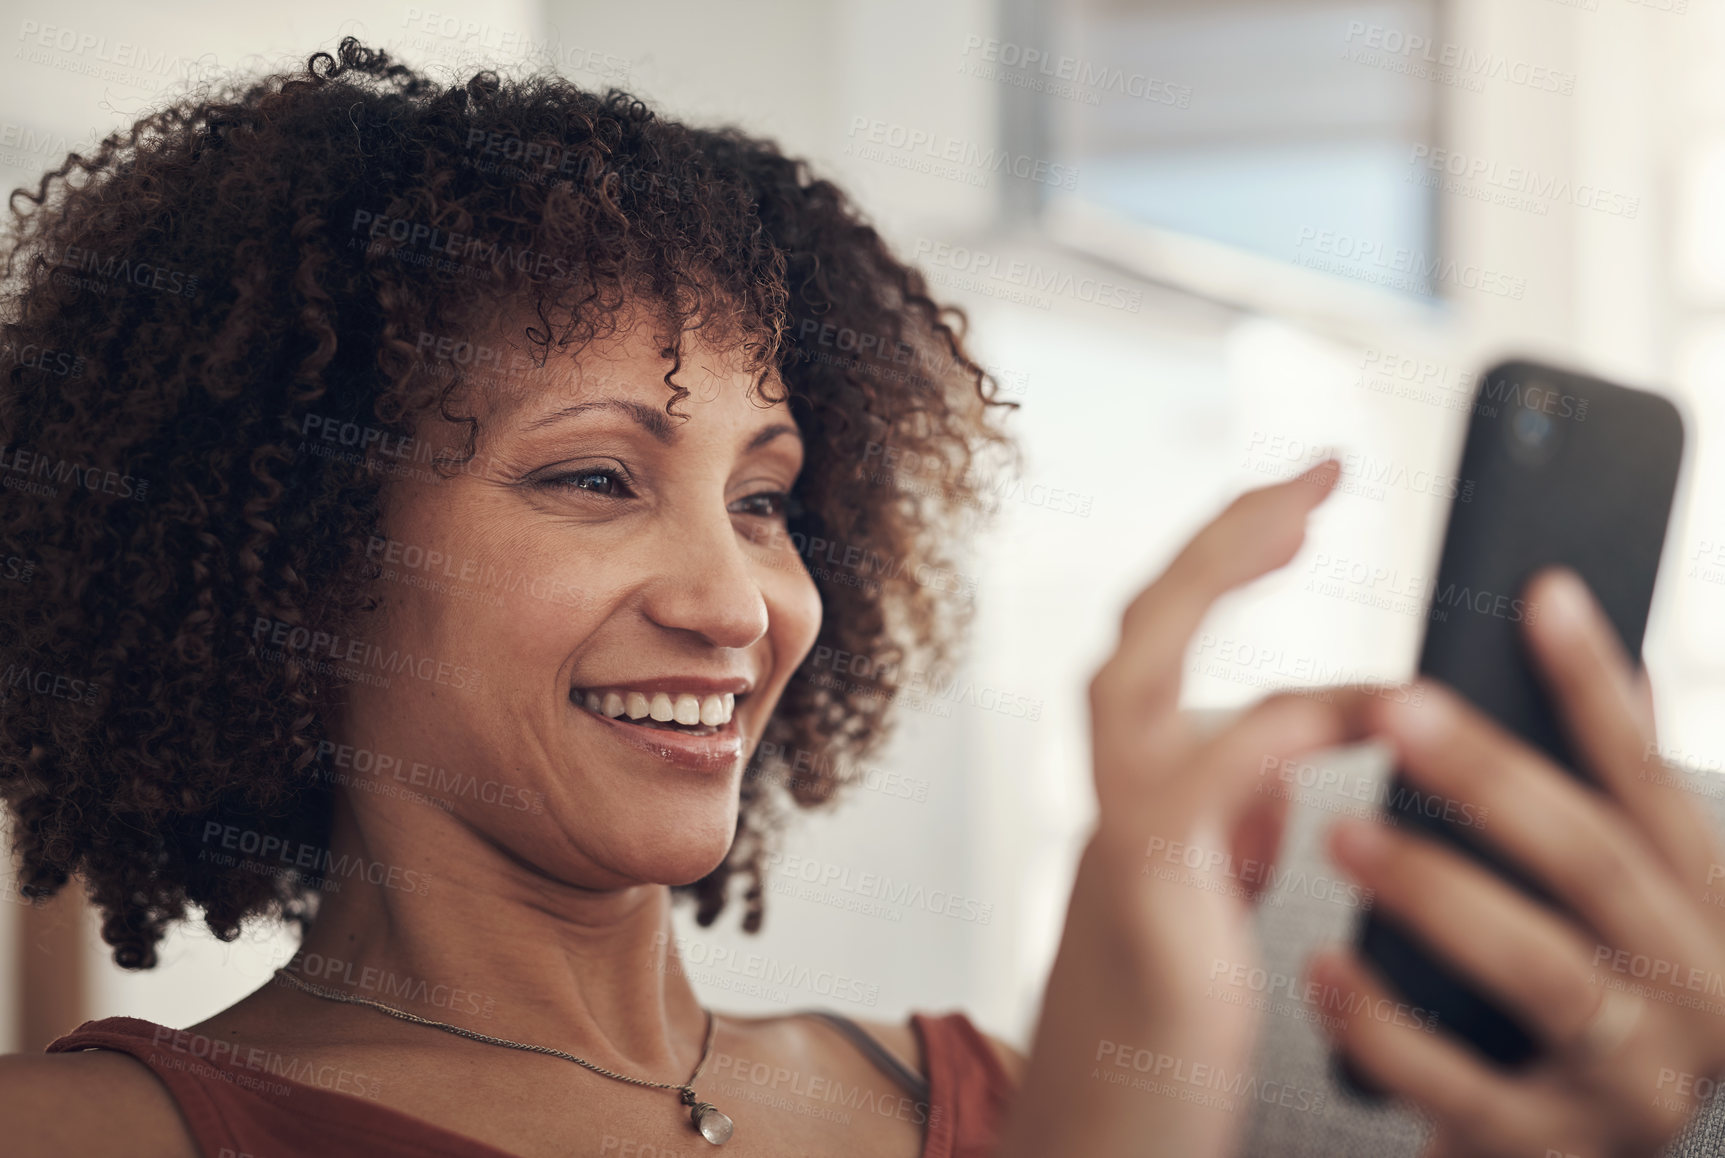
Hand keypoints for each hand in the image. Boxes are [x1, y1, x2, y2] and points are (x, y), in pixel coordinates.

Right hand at [997, 459, 1367, 1157]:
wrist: (1102, 1125)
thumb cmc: (1159, 1019)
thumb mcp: (1208, 889)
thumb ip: (1229, 813)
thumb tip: (1277, 759)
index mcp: (1141, 783)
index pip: (1169, 636)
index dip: (1227, 553)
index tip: (1300, 493)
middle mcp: (1115, 789)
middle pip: (1142, 622)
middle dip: (1219, 534)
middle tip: (1311, 475)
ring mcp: (1119, 831)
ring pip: (1135, 670)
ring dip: (1214, 583)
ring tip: (1298, 526)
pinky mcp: (1143, 887)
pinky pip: (1210, 772)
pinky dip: (1284, 720)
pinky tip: (1358, 708)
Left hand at [1312, 567, 1724, 1156]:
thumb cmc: (1563, 1002)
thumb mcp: (1604, 905)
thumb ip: (1590, 791)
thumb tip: (1557, 610)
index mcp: (1703, 909)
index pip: (1647, 782)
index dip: (1595, 688)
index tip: (1538, 596)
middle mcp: (1695, 992)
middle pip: (1594, 864)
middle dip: (1492, 778)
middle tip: (1395, 707)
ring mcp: (1633, 1080)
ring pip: (1543, 972)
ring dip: (1439, 892)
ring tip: (1343, 832)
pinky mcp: (1554, 1147)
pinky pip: (1464, 1088)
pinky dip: (1387, 1026)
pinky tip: (1323, 972)